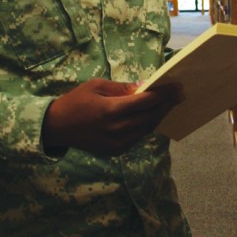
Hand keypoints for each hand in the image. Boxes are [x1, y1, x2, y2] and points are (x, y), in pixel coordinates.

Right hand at [42, 78, 181, 157]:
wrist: (56, 127)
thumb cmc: (76, 101)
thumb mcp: (97, 86)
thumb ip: (122, 88)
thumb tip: (145, 87)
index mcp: (112, 110)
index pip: (146, 102)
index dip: (163, 94)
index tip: (176, 86)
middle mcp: (117, 129)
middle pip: (151, 116)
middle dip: (167, 104)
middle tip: (180, 94)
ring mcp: (118, 143)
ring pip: (147, 128)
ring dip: (160, 116)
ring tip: (170, 104)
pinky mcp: (116, 151)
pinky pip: (138, 137)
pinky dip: (147, 126)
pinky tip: (153, 116)